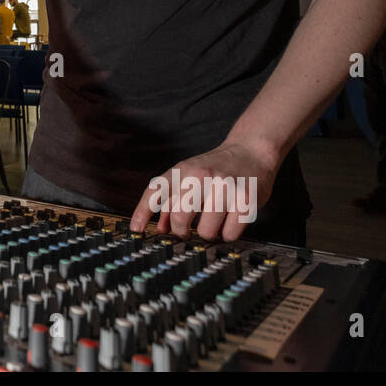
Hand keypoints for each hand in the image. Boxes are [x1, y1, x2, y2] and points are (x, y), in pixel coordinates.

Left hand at [128, 137, 281, 241]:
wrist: (251, 151)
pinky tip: (229, 221)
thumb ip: (171, 200)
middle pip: (180, 217)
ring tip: (213, 223)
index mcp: (182, 170)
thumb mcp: (188, 175)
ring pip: (206, 232)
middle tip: (186, 233)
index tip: (135, 231)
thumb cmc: (215, 168)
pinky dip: (227, 234)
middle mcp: (201, 177)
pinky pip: (229, 234)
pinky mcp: (245, 200)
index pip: (156, 192)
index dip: (142, 213)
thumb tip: (160, 228)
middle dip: (181, 233)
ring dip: (207, 235)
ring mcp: (224, 188)